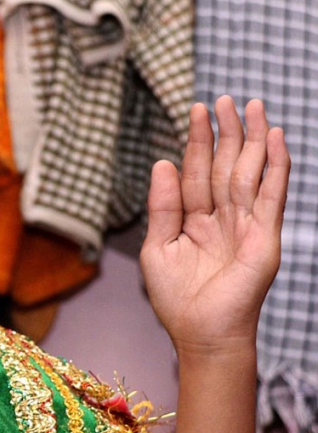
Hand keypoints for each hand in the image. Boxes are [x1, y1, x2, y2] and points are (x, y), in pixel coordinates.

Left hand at [140, 96, 289, 356]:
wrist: (202, 334)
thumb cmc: (176, 298)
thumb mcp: (157, 247)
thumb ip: (162, 206)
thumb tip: (163, 163)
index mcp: (194, 220)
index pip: (196, 173)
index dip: (198, 143)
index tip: (196, 110)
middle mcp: (221, 218)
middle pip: (225, 166)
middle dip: (226, 132)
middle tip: (225, 98)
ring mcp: (245, 225)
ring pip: (249, 173)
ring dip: (252, 139)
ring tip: (252, 105)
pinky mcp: (264, 236)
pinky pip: (271, 195)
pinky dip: (275, 167)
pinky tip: (275, 140)